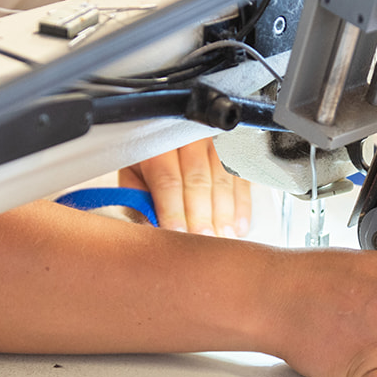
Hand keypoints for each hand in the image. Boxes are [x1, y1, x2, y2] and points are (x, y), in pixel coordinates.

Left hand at [120, 138, 252, 236]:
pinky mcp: (236, 150)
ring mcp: (215, 140)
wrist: (169, 136)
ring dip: (224, 213)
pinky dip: (243, 205)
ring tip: (223, 239)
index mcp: (157, 143)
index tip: (178, 234)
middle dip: (201, 214)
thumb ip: (136, 198)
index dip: (173, 209)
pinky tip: (239, 227)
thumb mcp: (133, 174)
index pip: (167, 179)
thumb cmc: (150, 164)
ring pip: (223, 178)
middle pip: (197, 179)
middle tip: (204, 240)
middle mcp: (188, 137)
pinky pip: (242, 178)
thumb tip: (148, 228)